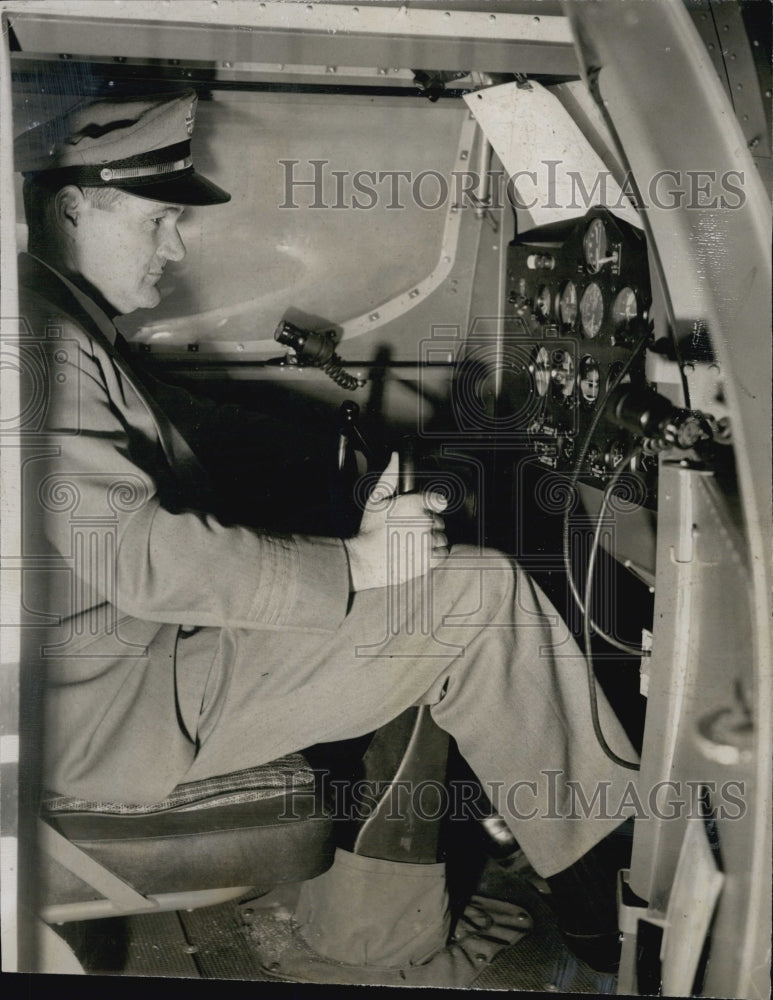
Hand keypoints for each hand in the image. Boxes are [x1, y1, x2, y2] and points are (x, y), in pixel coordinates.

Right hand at [343, 452, 448, 592]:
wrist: (366, 560)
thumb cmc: (370, 531)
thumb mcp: (375, 499)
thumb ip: (389, 477)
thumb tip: (395, 457)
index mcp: (414, 504)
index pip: (439, 501)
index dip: (432, 506)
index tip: (426, 510)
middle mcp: (424, 522)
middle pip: (438, 521)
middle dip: (428, 524)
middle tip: (411, 529)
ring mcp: (428, 541)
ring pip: (441, 537)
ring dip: (432, 539)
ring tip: (414, 542)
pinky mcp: (430, 559)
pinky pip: (442, 553)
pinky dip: (435, 554)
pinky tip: (420, 552)